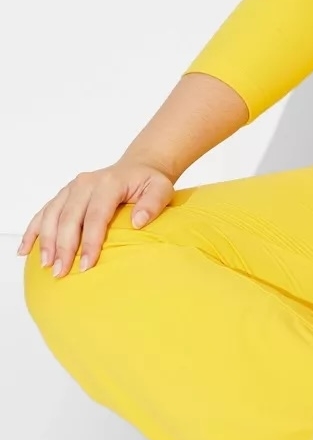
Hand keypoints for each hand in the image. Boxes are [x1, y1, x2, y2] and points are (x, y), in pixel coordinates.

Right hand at [16, 160, 174, 277]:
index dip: (90, 241)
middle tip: (61, 272)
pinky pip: (44, 212)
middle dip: (64, 247)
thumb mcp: (162, 188)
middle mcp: (86, 183)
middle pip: (70, 218)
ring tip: (47, 265)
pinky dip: (33, 230)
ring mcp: (72, 188)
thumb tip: (138, 222)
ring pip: (52, 215)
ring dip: (46, 241)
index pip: (96, 215)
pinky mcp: (64, 195)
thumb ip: (153, 203)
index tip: (87, 265)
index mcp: (109, 182)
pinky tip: (24, 249)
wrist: (138, 167)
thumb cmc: (149, 182)